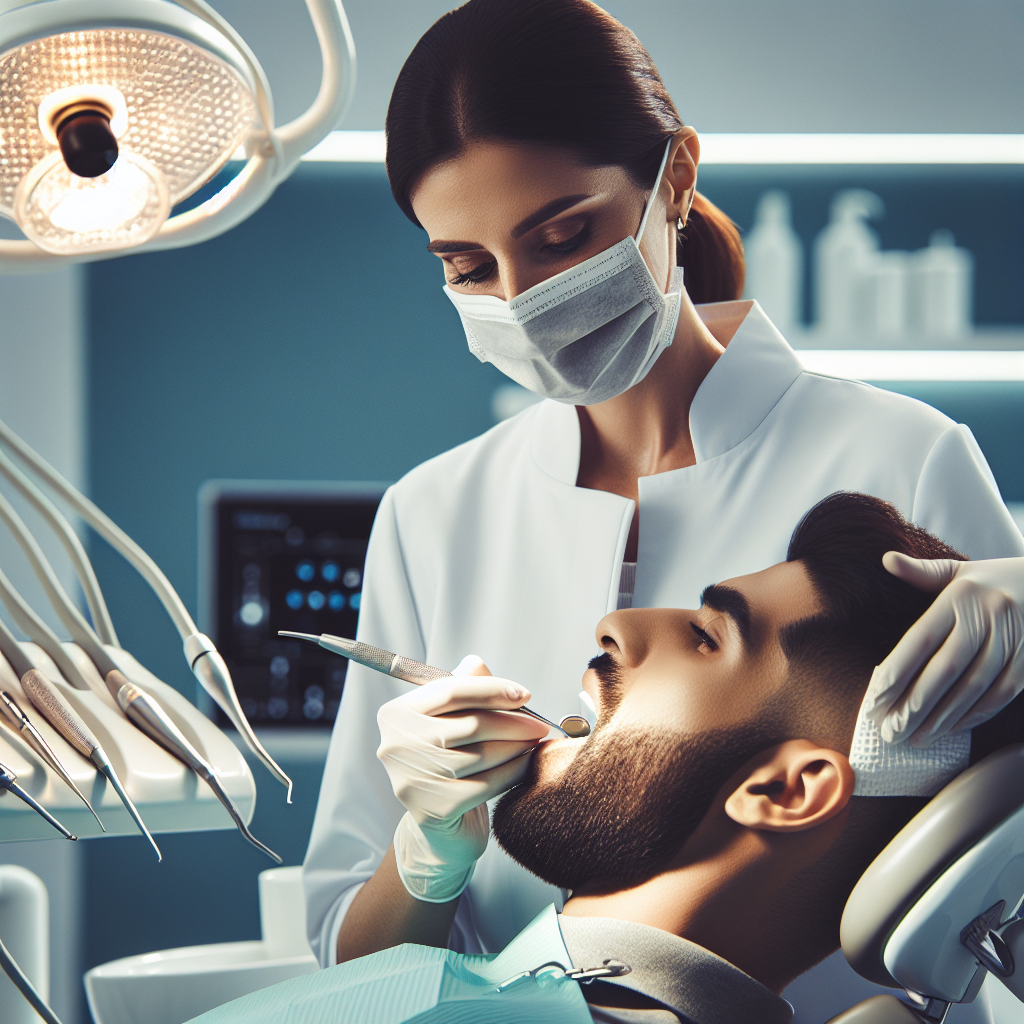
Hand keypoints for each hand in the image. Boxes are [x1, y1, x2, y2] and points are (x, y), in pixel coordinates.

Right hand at [377, 655, 548, 901]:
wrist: (440, 829)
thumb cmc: (448, 765)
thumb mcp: (450, 721)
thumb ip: (462, 690)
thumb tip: (477, 665)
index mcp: (397, 714)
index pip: (450, 689)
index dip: (492, 689)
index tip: (524, 694)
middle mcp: (396, 745)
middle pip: (469, 723)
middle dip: (513, 722)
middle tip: (539, 724)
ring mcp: (411, 779)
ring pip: (481, 755)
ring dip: (517, 748)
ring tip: (534, 744)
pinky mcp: (431, 810)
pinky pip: (486, 785)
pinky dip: (513, 773)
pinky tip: (526, 767)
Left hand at [865, 554, 1023, 745]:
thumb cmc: (994, 581)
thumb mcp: (959, 571)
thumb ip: (922, 573)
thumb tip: (886, 560)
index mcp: (960, 597)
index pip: (920, 641)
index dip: (896, 674)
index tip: (874, 702)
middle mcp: (986, 617)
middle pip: (944, 670)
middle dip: (914, 705)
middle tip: (889, 732)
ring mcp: (1012, 639)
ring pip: (973, 687)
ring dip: (943, 717)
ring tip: (916, 738)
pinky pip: (1001, 692)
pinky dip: (976, 713)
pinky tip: (952, 728)